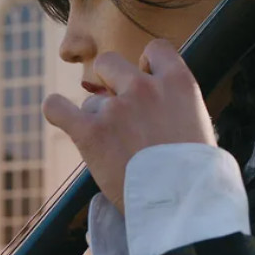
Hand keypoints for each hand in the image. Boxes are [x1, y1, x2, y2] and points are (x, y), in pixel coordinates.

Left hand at [43, 39, 216, 212]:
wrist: (183, 206)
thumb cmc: (195, 175)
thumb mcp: (199, 125)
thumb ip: (173, 105)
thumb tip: (152, 103)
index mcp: (178, 83)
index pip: (155, 49)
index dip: (146, 64)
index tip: (144, 80)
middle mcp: (144, 88)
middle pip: (110, 62)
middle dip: (110, 82)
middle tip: (119, 111)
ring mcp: (116, 109)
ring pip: (90, 100)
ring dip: (95, 118)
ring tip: (113, 148)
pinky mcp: (90, 133)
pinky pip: (57, 108)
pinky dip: (56, 111)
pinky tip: (60, 116)